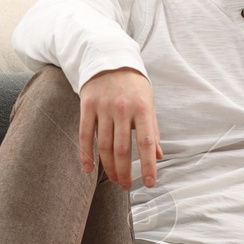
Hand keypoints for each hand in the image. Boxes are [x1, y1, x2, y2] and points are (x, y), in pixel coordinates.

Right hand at [77, 68, 162, 190]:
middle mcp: (122, 108)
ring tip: (114, 179)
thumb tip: (159, 155)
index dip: (148, 165)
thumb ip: (152, 129)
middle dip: (125, 172)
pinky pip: (85, 135)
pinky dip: (86, 154)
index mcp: (142, 108)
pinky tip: (89, 169)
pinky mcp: (86, 106)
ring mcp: (103, 107)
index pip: (146, 143)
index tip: (150, 183)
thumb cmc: (133, 85)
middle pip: (122, 149)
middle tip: (126, 186)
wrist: (109, 58)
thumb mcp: (148, 102)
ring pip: (104, 146)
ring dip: (109, 167)